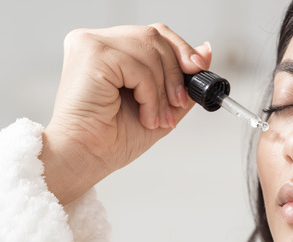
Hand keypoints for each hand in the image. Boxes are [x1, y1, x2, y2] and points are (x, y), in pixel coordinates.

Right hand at [40, 24, 211, 203]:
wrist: (86, 158)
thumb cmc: (112, 138)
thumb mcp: (160, 104)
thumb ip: (181, 78)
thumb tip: (205, 50)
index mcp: (108, 49)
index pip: (152, 33)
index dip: (179, 49)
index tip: (197, 69)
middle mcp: (95, 41)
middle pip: (154, 36)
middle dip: (175, 73)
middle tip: (178, 104)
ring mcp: (90, 44)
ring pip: (150, 50)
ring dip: (162, 91)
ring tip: (156, 118)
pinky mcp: (91, 54)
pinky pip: (139, 67)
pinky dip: (150, 95)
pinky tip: (145, 115)